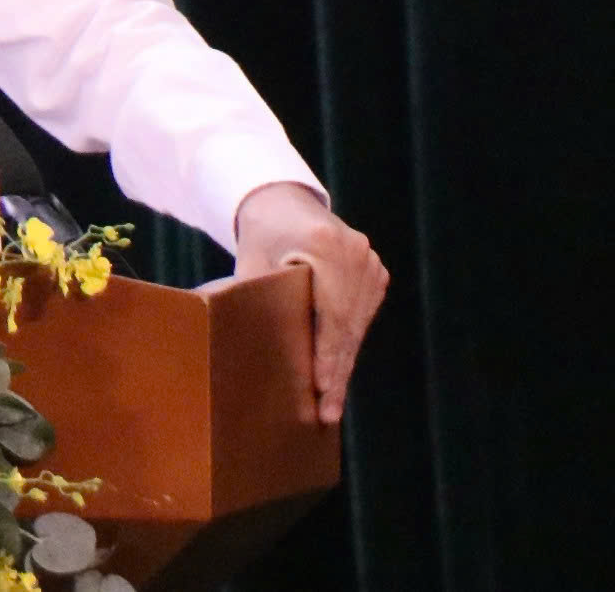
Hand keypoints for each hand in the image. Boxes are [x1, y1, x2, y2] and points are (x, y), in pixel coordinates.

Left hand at [233, 182, 388, 425]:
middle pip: (346, 324)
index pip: (329, 313)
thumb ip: (251, 298)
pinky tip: (339, 373)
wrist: (282, 201)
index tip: (321, 389)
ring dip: (344, 362)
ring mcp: (369, 260)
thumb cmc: (258, 236)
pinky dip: (349, 343)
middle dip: (336, 371)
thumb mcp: (251, 263)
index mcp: (325, 244)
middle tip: (327, 414)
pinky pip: (362, 315)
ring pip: (357, 324)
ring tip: (332, 404)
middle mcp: (355, 251)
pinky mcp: (375, 270)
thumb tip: (239, 346)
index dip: (326, 355)